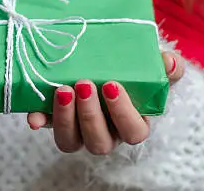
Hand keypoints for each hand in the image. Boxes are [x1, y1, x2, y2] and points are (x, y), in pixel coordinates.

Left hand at [27, 51, 183, 154]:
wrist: (107, 61)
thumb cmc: (134, 70)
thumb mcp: (152, 66)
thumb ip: (167, 66)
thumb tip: (168, 62)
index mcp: (132, 124)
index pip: (133, 132)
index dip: (122, 113)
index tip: (111, 85)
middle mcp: (106, 133)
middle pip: (99, 142)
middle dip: (90, 115)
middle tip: (84, 84)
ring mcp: (79, 130)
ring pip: (71, 142)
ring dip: (65, 119)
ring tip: (63, 90)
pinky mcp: (56, 119)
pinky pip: (47, 127)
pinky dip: (40, 120)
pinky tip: (34, 115)